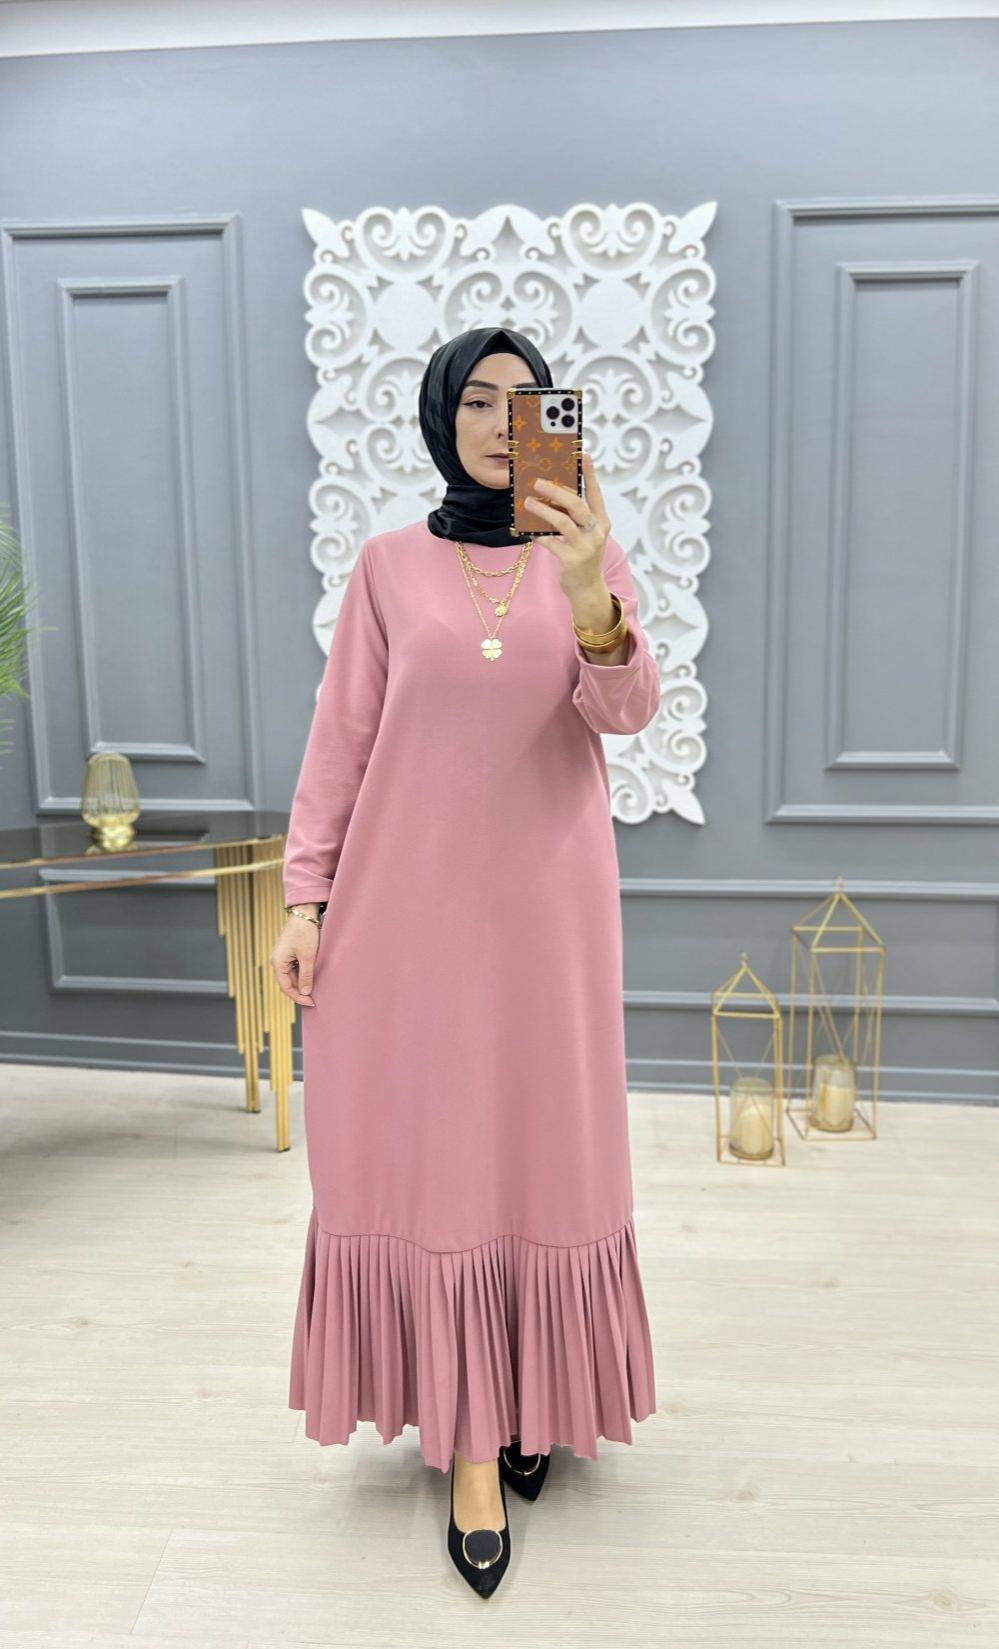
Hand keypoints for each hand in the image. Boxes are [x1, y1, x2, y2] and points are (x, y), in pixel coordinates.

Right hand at [270, 915, 319, 1006]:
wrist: (304, 913)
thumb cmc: (304, 932)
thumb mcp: (308, 956)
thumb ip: (306, 976)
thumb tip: (305, 992)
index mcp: (277, 963)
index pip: (285, 987)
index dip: (298, 997)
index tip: (310, 1002)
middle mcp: (277, 961)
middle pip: (288, 983)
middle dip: (300, 991)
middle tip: (314, 999)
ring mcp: (283, 957)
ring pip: (292, 976)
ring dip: (302, 982)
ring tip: (315, 988)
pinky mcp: (289, 953)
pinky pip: (295, 968)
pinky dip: (303, 974)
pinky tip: (313, 977)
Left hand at [522, 452, 609, 587]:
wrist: (588, 590)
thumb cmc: (583, 557)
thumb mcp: (585, 535)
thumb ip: (574, 518)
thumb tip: (551, 496)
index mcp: (602, 522)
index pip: (596, 494)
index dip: (590, 475)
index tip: (584, 455)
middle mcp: (596, 533)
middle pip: (577, 505)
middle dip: (557, 491)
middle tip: (538, 482)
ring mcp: (586, 547)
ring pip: (563, 522)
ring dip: (543, 510)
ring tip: (527, 502)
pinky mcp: (572, 560)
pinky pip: (551, 543)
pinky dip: (538, 535)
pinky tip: (527, 530)